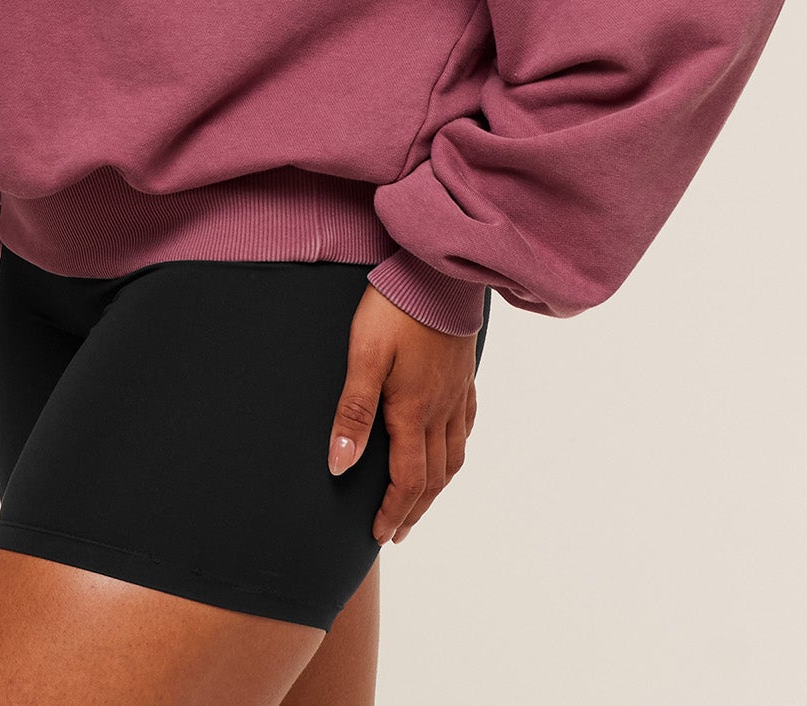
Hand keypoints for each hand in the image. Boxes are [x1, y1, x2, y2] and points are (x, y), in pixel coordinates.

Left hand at [327, 284, 479, 544]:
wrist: (438, 271)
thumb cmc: (395, 307)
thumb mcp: (364, 355)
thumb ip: (353, 412)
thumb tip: (339, 465)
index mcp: (412, 411)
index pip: (407, 479)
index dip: (393, 512)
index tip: (380, 536)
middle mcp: (440, 409)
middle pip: (433, 477)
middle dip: (414, 509)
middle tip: (397, 531)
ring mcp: (456, 391)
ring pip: (454, 455)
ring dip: (437, 486)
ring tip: (421, 501)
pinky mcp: (464, 372)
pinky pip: (467, 423)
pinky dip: (457, 448)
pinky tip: (450, 446)